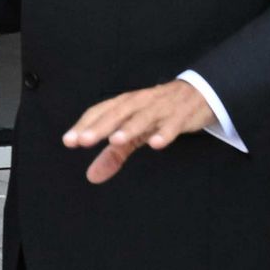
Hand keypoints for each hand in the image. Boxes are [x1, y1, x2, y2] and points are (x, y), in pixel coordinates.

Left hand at [63, 79, 214, 184]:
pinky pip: (173, 124)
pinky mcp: (182, 115)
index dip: (85, 125)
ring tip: (115, 140)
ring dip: (130, 127)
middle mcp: (140, 102)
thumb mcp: (135, 132)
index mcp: (125, 104)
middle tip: (83, 140)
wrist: (200, 92)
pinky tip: (156, 144)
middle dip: (101, 126)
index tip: (69, 141)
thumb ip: (114, 154)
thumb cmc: (159, 113)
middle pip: (118, 112)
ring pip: (144, 116)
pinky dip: (165, 132)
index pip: (101, 111)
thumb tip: (92, 176)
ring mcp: (162, 108)